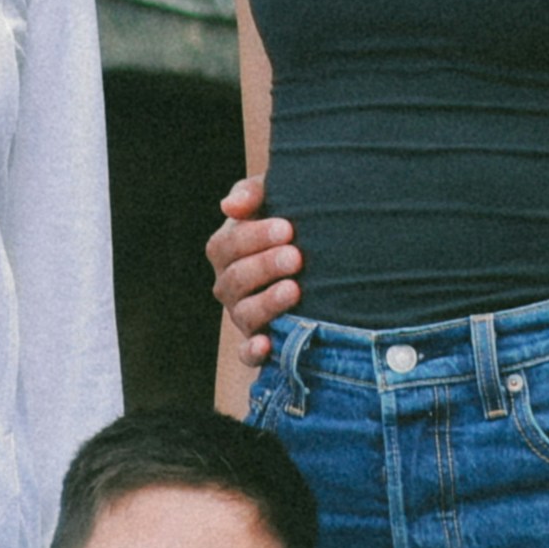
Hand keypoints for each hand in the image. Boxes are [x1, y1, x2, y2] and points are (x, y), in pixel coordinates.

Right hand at [205, 174, 302, 415]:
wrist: (321, 257)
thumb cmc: (292, 223)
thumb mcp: (274, 200)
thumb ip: (252, 194)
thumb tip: (230, 206)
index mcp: (227, 250)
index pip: (227, 244)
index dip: (254, 236)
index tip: (288, 228)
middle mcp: (229, 285)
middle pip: (235, 279)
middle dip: (265, 267)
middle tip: (296, 256)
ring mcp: (242, 315)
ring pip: (244, 314)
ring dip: (268, 302)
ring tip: (295, 290)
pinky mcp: (258, 342)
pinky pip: (247, 353)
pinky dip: (254, 351)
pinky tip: (268, 343)